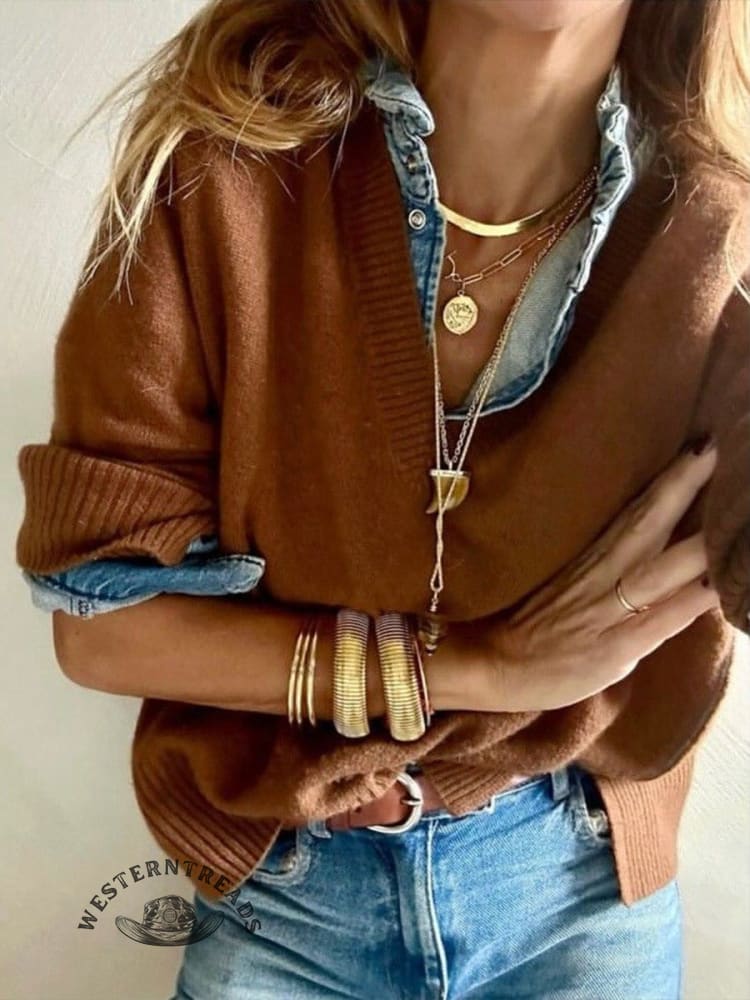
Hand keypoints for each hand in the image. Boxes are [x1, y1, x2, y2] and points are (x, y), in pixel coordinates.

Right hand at [468, 438, 721, 711]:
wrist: (493, 664)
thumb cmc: (534, 628)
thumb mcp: (572, 586)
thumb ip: (614, 570)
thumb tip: (658, 556)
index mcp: (596, 556)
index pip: (639, 510)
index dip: (671, 478)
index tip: (701, 444)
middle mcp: (605, 573)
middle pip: (650, 521)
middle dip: (684, 485)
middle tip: (713, 447)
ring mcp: (610, 608)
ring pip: (663, 567)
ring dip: (701, 541)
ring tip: (736, 513)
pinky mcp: (615, 647)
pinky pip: (662, 620)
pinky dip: (693, 600)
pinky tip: (721, 585)